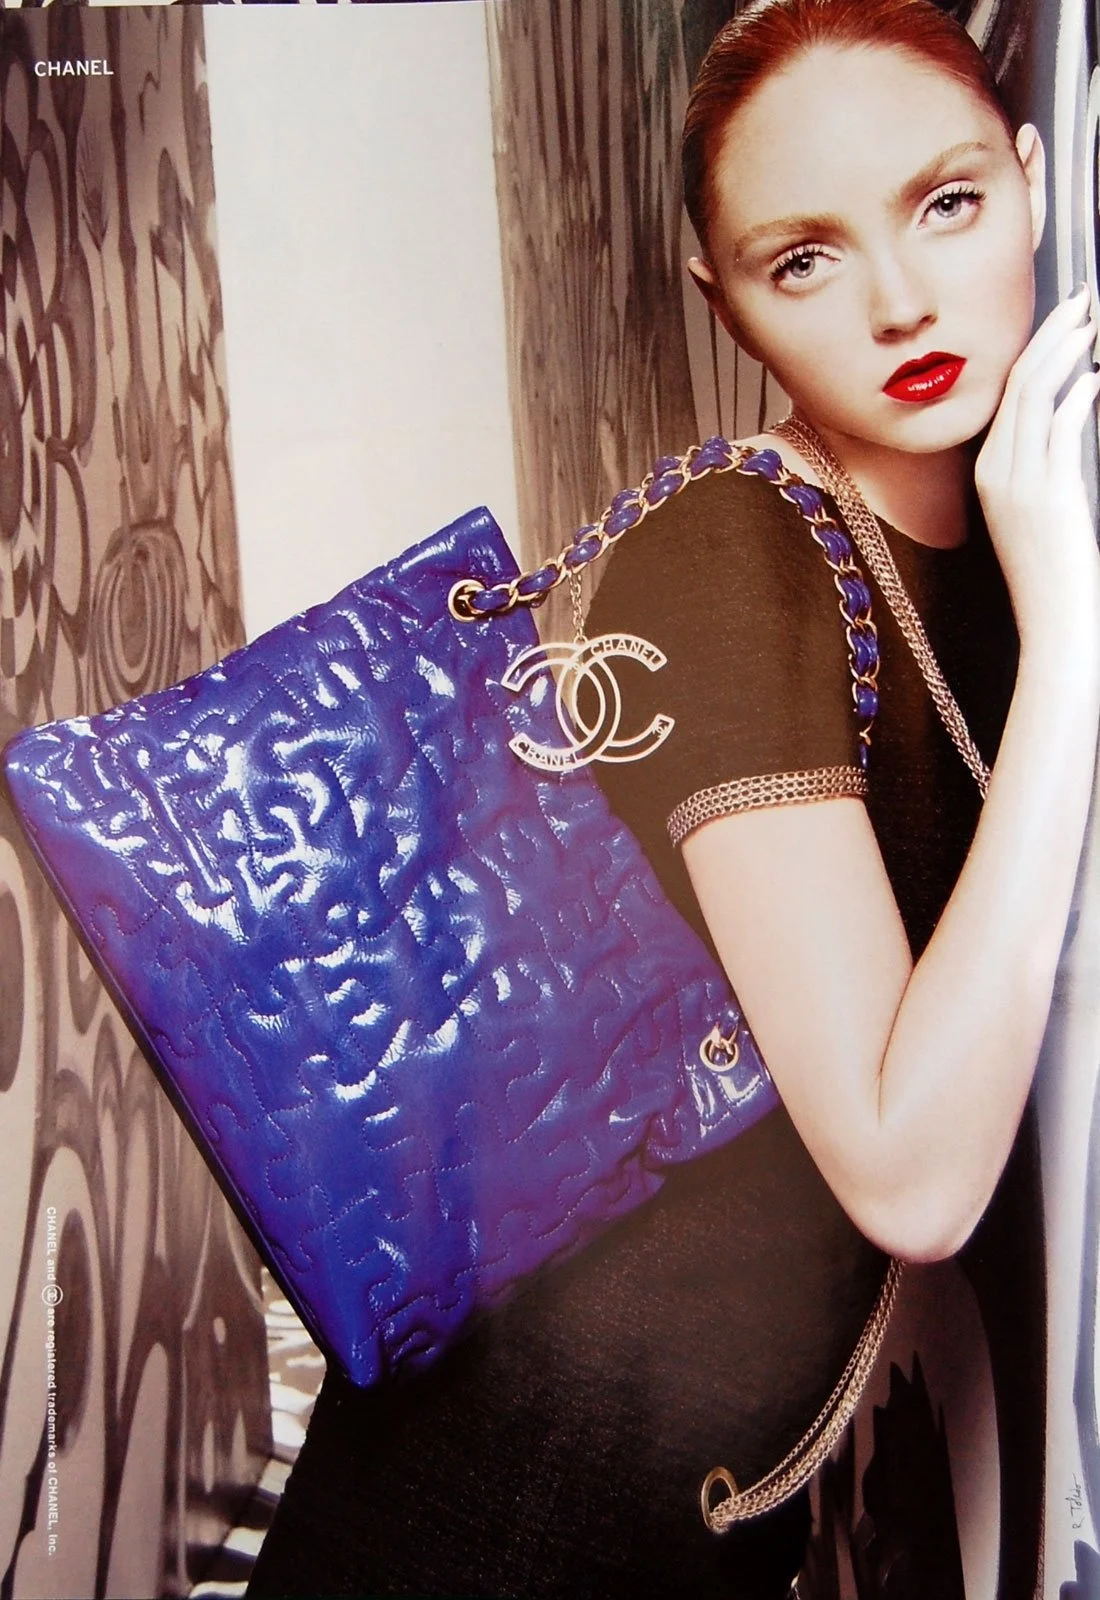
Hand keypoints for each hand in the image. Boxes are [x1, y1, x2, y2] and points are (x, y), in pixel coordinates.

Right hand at [974, 284, 1099, 637]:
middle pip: (1019, 386)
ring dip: (1066, 355)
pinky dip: (1077, 396)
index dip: (1036, 351)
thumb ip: (1041, 466)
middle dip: (1052, 338)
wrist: (1056, 623)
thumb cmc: (1054, 571)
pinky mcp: (1049, 495)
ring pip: (1035, 398)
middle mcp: (997, 473)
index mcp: (989, 474)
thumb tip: (1068, 413)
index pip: (1008, 397)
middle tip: (1082, 303)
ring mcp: (1020, 484)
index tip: (1063, 322)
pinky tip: (1095, 379)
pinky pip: (1059, 429)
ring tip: (1092, 327)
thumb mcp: (1034, 512)